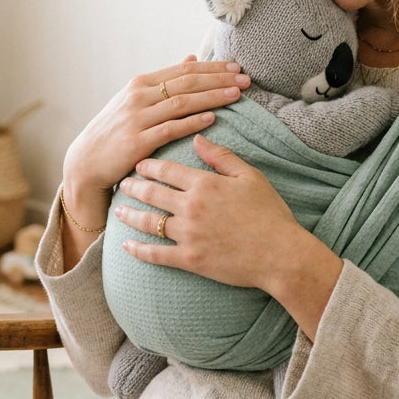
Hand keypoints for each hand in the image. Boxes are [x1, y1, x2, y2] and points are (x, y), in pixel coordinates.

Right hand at [61, 58, 249, 219]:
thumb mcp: (135, 100)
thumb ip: (165, 81)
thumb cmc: (115, 131)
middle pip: (186, 83)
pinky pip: (170, 129)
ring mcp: (137, 118)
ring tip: (236, 94)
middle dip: (219, 79)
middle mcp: (138, 97)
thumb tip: (192, 57)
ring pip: (181, 103)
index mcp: (140, 84)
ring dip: (212, 97)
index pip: (184, 70)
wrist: (85, 161)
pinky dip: (192, 122)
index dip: (212, 67)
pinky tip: (212, 118)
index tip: (237, 67)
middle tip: (245, 78)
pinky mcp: (137, 142)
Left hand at [116, 135, 344, 337]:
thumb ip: (221, 157)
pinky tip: (127, 246)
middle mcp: (191, 207)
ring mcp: (188, 234)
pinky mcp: (190, 259)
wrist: (280, 254)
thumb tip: (197, 139)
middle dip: (133, 187)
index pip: (167, 170)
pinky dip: (139, 250)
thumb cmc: (269, 213)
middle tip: (121, 184)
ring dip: (130, 216)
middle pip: (152, 193)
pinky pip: (157, 254)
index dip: (149, 165)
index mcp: (204, 184)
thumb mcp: (250, 177)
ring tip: (118, 212)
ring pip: (149, 222)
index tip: (138, 164)